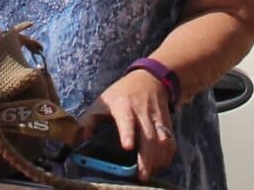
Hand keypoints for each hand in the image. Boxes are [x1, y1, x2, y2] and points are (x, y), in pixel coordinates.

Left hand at [84, 68, 176, 182]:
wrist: (149, 77)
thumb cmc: (121, 93)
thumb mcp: (102, 101)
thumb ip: (88, 119)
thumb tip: (83, 137)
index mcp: (123, 105)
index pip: (126, 119)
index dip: (127, 133)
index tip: (127, 147)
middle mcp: (142, 112)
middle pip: (148, 137)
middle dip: (146, 158)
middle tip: (141, 175)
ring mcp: (157, 117)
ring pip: (162, 140)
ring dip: (157, 159)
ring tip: (149, 171)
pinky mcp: (167, 122)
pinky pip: (170, 141)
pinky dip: (167, 154)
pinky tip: (160, 163)